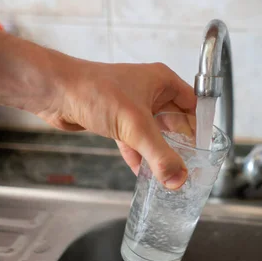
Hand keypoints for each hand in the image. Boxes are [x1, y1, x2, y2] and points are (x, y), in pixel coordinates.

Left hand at [36, 58, 196, 188]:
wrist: (55, 92)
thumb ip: (160, 155)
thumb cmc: (94, 92)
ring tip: (169, 173)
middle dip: (181, 143)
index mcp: (162, 82)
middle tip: (189, 165)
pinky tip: (141, 172)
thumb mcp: (135, 126)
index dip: (201, 126)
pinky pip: (134, 139)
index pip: (193, 104)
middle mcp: (149, 91)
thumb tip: (178, 179)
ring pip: (154, 132)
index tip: (206, 149)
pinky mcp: (115, 119)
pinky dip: (138, 154)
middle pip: (175, 120)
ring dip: (159, 151)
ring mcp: (132, 106)